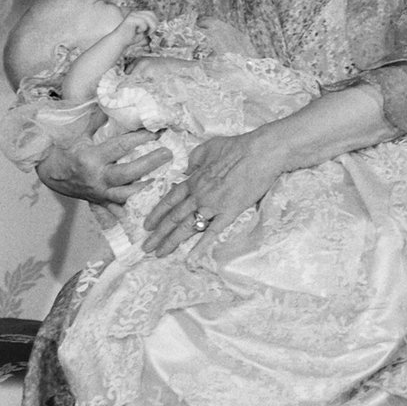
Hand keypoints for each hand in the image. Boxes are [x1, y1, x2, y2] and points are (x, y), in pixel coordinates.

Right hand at [36, 129, 171, 205]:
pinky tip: (149, 199)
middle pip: (128, 173)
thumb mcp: (79, 134)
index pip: (120, 146)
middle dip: (150, 163)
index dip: (140, 138)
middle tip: (168, 153)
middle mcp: (97, 178)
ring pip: (126, 195)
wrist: (50, 174)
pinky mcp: (100, 203)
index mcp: (91, 158)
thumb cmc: (65, 152)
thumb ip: (97, 121)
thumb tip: (111, 103)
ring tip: (162, 177)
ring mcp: (99, 193)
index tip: (157, 131)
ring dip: (146, 187)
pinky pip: (119, 208)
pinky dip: (134, 205)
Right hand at [117, 8, 157, 42]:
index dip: (154, 22)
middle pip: (152, 14)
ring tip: (141, 32)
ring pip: (148, 18)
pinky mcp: (130, 19)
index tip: (149, 31)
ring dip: (148, 28)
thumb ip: (150, 26)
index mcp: (138, 14)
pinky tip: (136, 32)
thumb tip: (157, 23)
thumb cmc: (131, 37)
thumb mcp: (143, 31)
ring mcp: (132, 15)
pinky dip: (142, 29)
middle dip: (153, 25)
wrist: (119, 41)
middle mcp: (135, 12)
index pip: (152, 13)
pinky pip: (143, 23)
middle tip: (147, 33)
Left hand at [142, 129, 284, 256]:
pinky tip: (190, 258)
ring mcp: (213, 206)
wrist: (260, 153)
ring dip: (171, 242)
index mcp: (193, 179)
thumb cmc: (236, 147)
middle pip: (173, 217)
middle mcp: (198, 195)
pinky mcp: (229, 213)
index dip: (156, 214)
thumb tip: (187, 170)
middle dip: (158, 234)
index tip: (147, 225)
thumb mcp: (208, 147)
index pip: (169, 200)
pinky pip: (212, 233)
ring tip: (159, 253)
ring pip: (187, 227)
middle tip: (146, 247)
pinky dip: (200, 246)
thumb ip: (194, 160)